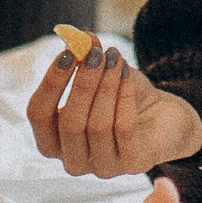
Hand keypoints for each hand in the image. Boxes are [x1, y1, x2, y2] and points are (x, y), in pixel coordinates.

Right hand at [27, 37, 201, 177]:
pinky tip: (127, 73)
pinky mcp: (132, 164)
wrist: (163, 117)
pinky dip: (124, 95)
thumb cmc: (121, 96)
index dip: (51, 82)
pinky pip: (124, 128)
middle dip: (83, 83)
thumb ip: (85, 56)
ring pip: (97, 126)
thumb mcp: (101, 73)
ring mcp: (102, 167)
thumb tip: (77, 35)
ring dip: (106, 86)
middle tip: (96, 53)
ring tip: (115, 57)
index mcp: (52, 140)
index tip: (67, 53)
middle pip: (69, 122)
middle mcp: (72, 160)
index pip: (38, 113)